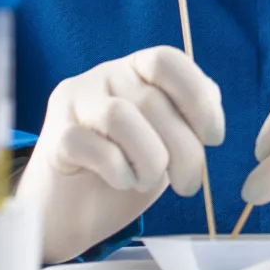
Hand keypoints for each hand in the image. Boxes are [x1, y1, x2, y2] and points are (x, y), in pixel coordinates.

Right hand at [16, 47, 223, 263]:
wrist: (75, 208)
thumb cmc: (128, 168)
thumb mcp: (168, 138)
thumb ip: (188, 114)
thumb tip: (211, 104)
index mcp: (135, 68)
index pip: (166, 60)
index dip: (198, 99)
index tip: (214, 139)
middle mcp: (104, 75)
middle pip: (151, 99)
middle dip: (184, 150)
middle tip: (188, 185)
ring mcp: (74, 103)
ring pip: (120, 117)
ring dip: (150, 159)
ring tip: (150, 181)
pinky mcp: (55, 137)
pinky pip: (92, 146)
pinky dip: (118, 170)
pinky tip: (123, 182)